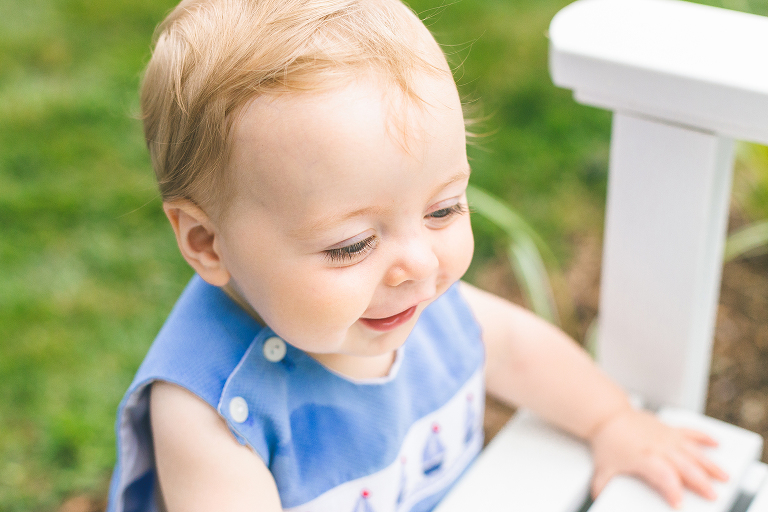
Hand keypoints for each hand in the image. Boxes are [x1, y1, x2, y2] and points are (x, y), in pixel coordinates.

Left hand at [588, 408, 728, 507]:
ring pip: (693, 452)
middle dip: (700, 483)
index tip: (679, 503)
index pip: (662, 475)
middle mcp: (658, 447)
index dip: (671, 490)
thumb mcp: (603, 468)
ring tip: (724, 478)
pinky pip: (690, 432)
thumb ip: (602, 486)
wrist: (608, 415)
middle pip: (684, 466)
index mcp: (644, 457)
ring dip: (710, 465)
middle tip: (712, 497)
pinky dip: (704, 437)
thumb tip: (597, 498)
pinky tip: (716, 444)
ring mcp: (666, 437)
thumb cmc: (608, 441)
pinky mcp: (669, 429)